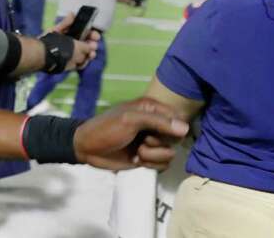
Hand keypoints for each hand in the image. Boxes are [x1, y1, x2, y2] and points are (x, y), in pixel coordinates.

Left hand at [49, 15, 97, 69]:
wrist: (42, 54)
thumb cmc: (49, 40)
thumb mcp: (57, 30)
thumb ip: (66, 23)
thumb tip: (72, 13)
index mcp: (72, 35)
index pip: (86, 34)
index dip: (92, 35)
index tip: (96, 36)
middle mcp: (74, 45)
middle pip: (88, 45)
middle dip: (93, 44)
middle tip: (94, 45)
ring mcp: (73, 55)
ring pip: (86, 55)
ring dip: (91, 54)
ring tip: (91, 54)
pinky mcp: (71, 64)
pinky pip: (81, 64)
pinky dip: (84, 62)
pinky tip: (85, 59)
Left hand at [73, 97, 188, 170]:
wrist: (87, 148)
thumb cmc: (106, 128)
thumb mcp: (130, 120)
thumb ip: (158, 122)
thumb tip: (185, 129)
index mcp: (152, 109)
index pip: (178, 118)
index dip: (172, 128)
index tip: (155, 130)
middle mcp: (155, 125)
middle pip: (176, 138)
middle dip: (158, 143)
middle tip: (142, 140)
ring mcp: (152, 142)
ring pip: (170, 153)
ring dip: (152, 155)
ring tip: (137, 151)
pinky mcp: (149, 157)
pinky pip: (164, 164)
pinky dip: (151, 164)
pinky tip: (136, 159)